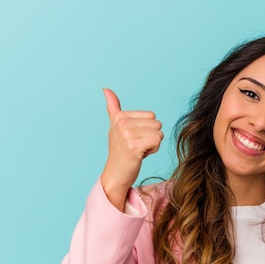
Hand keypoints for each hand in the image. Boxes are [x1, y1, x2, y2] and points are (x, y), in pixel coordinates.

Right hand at [100, 88, 163, 210]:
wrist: (115, 174)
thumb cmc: (120, 151)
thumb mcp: (115, 127)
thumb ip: (113, 108)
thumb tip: (106, 89)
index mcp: (119, 116)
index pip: (151, 116)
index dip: (146, 129)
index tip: (133, 138)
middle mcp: (122, 123)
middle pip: (157, 123)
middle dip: (151, 136)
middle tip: (136, 146)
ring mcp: (127, 134)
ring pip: (159, 133)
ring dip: (152, 144)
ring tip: (138, 150)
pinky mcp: (134, 146)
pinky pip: (157, 141)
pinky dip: (153, 150)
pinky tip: (141, 155)